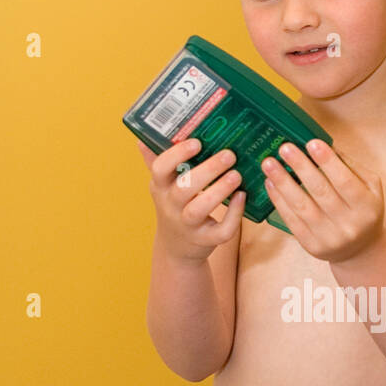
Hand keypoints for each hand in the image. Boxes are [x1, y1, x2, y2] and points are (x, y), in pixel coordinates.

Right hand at [139, 136, 244, 262]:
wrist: (176, 248)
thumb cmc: (174, 207)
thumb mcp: (162, 186)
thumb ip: (156, 161)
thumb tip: (143, 137)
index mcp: (160, 187)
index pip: (160, 169)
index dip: (177, 155)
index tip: (197, 142)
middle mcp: (171, 206)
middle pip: (183, 188)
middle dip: (207, 170)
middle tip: (229, 155)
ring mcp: (188, 225)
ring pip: (199, 209)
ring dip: (219, 190)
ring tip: (236, 175)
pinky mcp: (206, 240)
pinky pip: (221, 231)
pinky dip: (233, 215)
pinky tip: (242, 197)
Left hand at [260, 139, 384, 262]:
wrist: (360, 250)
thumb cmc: (363, 210)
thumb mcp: (370, 188)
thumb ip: (350, 166)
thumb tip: (325, 145)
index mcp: (366, 207)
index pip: (345, 181)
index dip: (328, 162)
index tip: (311, 143)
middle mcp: (349, 224)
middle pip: (320, 192)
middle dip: (301, 167)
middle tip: (284, 148)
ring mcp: (329, 237)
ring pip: (302, 207)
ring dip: (283, 183)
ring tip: (269, 164)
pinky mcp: (312, 246)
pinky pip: (292, 221)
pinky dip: (279, 201)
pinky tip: (271, 184)